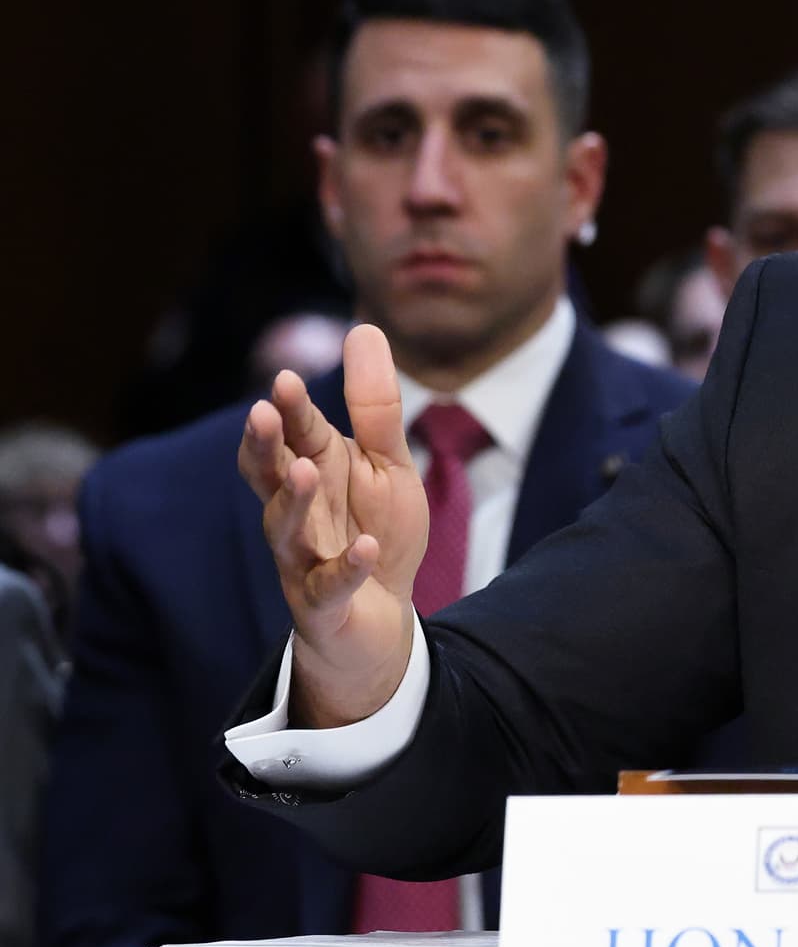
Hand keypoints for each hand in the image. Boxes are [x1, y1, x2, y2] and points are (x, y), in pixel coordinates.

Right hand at [236, 324, 427, 726]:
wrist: (382, 619)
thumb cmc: (376, 531)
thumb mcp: (386, 463)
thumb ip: (375, 406)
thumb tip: (363, 328)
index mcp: (312, 473)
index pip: (293, 436)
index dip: (287, 410)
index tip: (283, 380)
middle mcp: (297, 514)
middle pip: (268, 477)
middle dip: (264, 447)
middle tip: (261, 413)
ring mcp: (304, 561)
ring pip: (284, 531)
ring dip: (293, 501)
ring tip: (307, 469)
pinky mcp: (324, 605)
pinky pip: (328, 588)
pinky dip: (346, 569)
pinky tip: (365, 550)